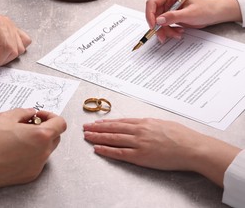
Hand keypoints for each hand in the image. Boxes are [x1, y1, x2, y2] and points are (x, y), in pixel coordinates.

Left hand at [0, 0, 31, 71]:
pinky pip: (22, 40)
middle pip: (16, 49)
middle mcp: (6, 23)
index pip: (8, 47)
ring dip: (9, 54)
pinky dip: (14, 48)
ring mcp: (10, 25)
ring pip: (21, 46)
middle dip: (3, 59)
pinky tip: (1, 47)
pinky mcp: (10, 28)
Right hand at [0, 108, 66, 197]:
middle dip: (45, 128)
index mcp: (40, 136)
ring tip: (18, 137)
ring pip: (46, 150)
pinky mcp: (29, 175)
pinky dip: (30, 154)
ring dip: (38, 141)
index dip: (51, 116)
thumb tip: (31, 113)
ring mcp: (37, 166)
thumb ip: (24, 112)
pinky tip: (14, 150)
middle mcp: (43, 153)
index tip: (39, 116)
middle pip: (55, 137)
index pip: (61, 124)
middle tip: (28, 124)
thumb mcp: (6, 117)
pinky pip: (36, 161)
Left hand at [83, 118, 240, 186]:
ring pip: (113, 139)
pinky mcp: (140, 156)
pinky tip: (97, 148)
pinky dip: (107, 150)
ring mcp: (138, 143)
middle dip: (97, 128)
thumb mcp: (163, 124)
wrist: (192, 147)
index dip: (106, 122)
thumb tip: (140, 124)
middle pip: (113, 128)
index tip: (96, 122)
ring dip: (98, 137)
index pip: (120, 122)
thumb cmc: (182, 136)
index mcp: (144, 122)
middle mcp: (138, 131)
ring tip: (87, 136)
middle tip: (85, 127)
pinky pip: (119, 152)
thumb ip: (149, 124)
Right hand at [145, 0, 241, 43]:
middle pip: (154, 14)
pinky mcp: (169, 14)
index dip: (150, 15)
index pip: (152, 2)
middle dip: (159, 27)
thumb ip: (173, 16)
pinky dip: (168, 30)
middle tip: (163, 36)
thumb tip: (158, 20)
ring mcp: (167, 6)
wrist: (213, 13)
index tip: (153, 26)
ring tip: (176, 34)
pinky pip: (162, 24)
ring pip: (157, 21)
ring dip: (165, 30)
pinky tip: (177, 32)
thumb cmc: (205, 9)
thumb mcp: (189, 14)